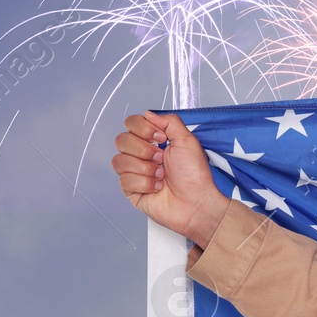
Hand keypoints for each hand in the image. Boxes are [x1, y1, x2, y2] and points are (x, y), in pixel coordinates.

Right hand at [112, 111, 229, 244]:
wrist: (196, 202)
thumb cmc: (195, 175)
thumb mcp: (188, 141)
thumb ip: (170, 122)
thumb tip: (149, 114)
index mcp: (154, 141)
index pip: (131, 124)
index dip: (142, 129)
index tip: (161, 138)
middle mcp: (142, 155)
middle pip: (121, 140)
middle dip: (143, 150)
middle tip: (161, 159)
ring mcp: (135, 172)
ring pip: (119, 161)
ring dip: (145, 168)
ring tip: (162, 175)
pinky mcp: (131, 190)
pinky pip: (124, 180)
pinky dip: (145, 183)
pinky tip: (157, 187)